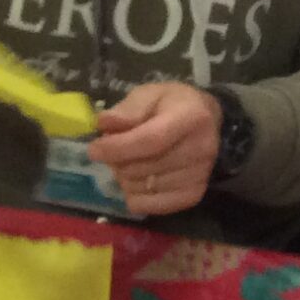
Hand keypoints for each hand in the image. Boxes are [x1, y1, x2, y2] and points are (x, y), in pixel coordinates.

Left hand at [88, 82, 219, 216]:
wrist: (205, 121)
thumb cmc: (171, 105)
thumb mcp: (150, 93)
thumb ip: (128, 108)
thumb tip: (105, 123)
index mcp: (192, 117)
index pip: (151, 140)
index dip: (118, 148)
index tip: (94, 150)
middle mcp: (201, 149)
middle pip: (144, 167)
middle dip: (117, 161)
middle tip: (112, 150)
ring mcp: (200, 175)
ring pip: (144, 188)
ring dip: (124, 178)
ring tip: (127, 162)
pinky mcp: (194, 195)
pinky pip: (151, 206)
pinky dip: (135, 196)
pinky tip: (137, 180)